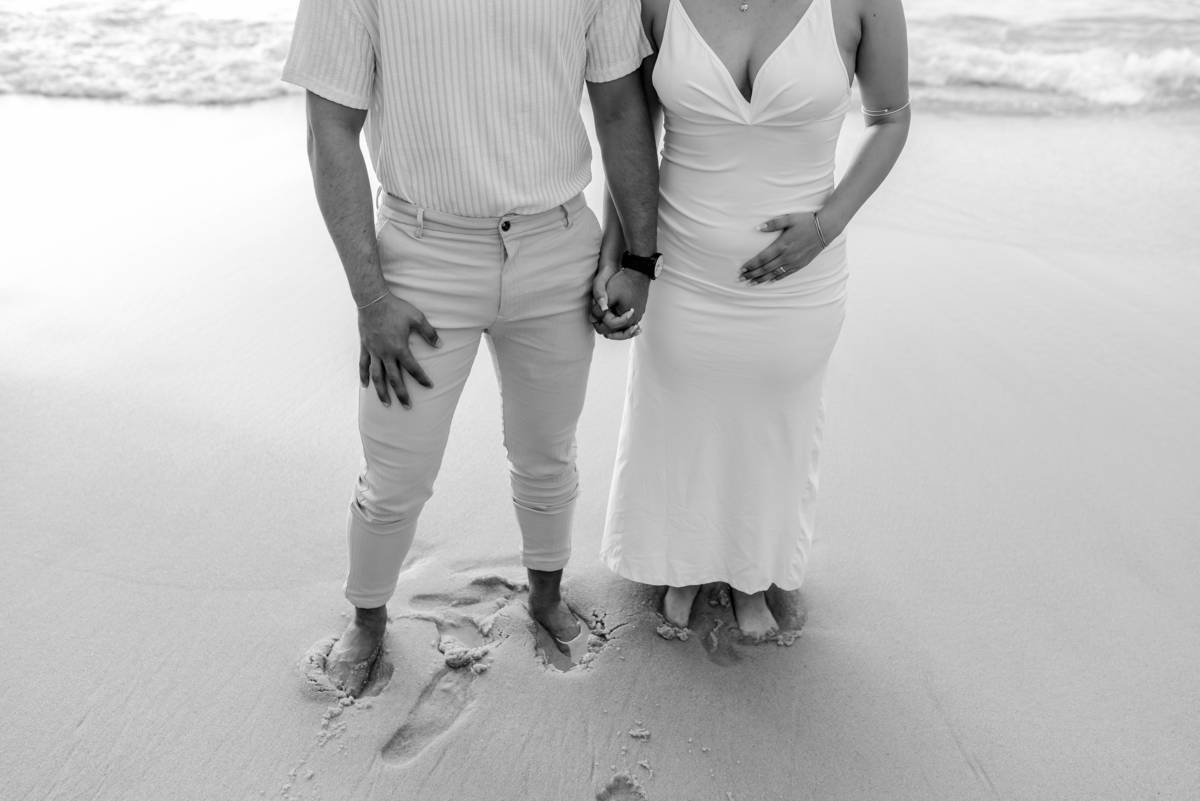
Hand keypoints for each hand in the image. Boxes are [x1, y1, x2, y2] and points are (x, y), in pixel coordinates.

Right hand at [357, 293, 441, 408]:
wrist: (373, 300)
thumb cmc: (396, 308)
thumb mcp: (417, 318)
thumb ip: (429, 333)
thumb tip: (439, 345)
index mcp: (399, 348)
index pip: (413, 368)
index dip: (422, 378)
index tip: (430, 386)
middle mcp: (386, 354)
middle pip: (394, 379)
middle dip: (402, 394)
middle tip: (408, 407)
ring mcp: (374, 351)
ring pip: (377, 377)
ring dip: (381, 392)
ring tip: (386, 404)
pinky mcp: (365, 347)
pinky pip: (363, 365)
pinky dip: (364, 376)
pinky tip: (365, 386)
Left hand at [590, 262, 644, 340]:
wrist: (639, 272)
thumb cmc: (623, 282)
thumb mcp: (608, 294)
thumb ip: (599, 309)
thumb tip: (592, 319)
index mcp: (626, 320)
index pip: (607, 327)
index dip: (599, 318)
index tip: (598, 307)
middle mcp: (634, 322)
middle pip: (614, 332)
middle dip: (604, 323)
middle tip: (598, 313)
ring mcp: (638, 318)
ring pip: (621, 328)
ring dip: (612, 323)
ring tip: (604, 316)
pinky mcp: (639, 312)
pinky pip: (627, 321)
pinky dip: (619, 320)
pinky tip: (614, 315)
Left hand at [738, 212, 826, 284]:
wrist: (826, 228)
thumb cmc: (807, 221)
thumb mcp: (789, 219)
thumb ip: (772, 224)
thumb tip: (757, 228)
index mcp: (782, 245)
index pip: (762, 258)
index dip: (750, 265)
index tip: (741, 269)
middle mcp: (787, 256)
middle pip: (765, 269)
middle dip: (751, 275)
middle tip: (740, 279)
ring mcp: (794, 262)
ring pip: (774, 274)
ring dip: (761, 279)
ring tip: (750, 284)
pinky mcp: (800, 264)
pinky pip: (785, 274)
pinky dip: (776, 278)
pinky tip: (768, 281)